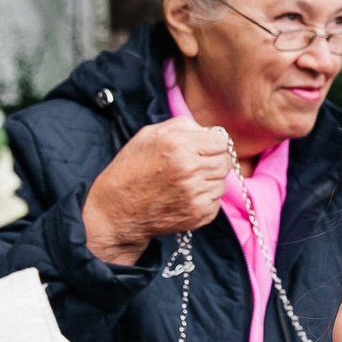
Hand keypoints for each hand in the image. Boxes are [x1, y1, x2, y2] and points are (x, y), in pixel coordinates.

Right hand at [80, 118, 233, 263]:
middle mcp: (190, 170)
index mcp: (179, 145)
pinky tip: (185, 197)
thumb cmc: (131, 169)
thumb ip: (183, 126)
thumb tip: (209, 132)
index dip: (212, 145)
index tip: (202, 149)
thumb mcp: (149, 135)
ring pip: (222, 182)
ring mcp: (196, 195)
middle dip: (213, 161)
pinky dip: (205, 199)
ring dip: (209, 181)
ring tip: (186, 183)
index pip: (220, 142)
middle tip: (194, 166)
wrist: (117, 211)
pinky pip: (216, 202)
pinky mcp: (199, 215)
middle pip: (225, 162)